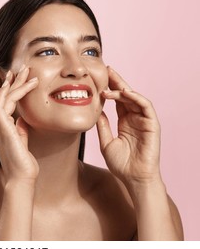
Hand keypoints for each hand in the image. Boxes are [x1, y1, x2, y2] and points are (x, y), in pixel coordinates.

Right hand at [0, 66, 38, 181]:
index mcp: (2, 128)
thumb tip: (22, 120)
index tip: (21, 78)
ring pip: (2, 98)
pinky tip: (20, 85)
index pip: (5, 104)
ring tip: (25, 72)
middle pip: (3, 98)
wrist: (21, 178)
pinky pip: (1, 106)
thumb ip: (20, 130)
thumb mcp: (23, 142)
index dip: (12, 90)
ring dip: (13, 84)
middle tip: (23, 68)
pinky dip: (9, 94)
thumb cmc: (24, 164)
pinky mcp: (2, 129)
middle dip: (13, 82)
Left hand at [96, 67, 161, 186]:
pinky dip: (136, 98)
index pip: (118, 100)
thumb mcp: (106, 142)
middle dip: (117, 82)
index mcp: (124, 121)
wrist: (134, 178)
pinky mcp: (152, 125)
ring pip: (135, 98)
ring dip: (123, 89)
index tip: (99, 78)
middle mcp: (135, 118)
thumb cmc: (122, 164)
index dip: (110, 89)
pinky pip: (146, 107)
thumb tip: (95, 111)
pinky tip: (125, 93)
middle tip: (107, 69)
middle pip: (126, 95)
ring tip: (110, 84)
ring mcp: (144, 121)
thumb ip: (102, 126)